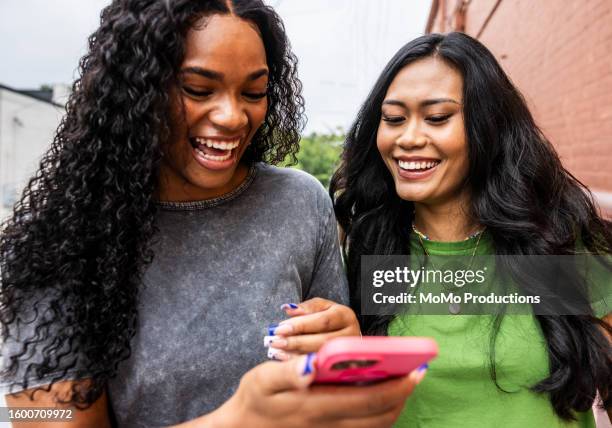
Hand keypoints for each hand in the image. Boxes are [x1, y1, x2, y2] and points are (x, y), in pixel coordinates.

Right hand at [210, 353, 425, 427]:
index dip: (396, 386)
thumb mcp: (262, 379)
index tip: (415, 370)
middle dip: (404, 394)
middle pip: (380, 415)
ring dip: (396, 404)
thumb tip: (312, 364)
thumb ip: (288, 372)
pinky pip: (365, 427)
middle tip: (418, 371)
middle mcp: (329, 423)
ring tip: (405, 380)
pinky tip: (382, 393)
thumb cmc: (255, 399)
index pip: (367, 400)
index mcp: (317, 407)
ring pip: (376, 424)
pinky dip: (381, 413)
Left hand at [266, 298, 360, 358]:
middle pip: (322, 340)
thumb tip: (288, 308)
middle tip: (275, 342)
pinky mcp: (341, 367)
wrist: (343, 332)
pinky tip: (284, 359)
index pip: (322, 321)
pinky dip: (299, 363)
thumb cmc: (328, 317)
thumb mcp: (320, 307)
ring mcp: (347, 353)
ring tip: (276, 350)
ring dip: (295, 354)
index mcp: (345, 316)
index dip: (300, 325)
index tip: (280, 328)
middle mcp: (351, 335)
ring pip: (320, 356)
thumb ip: (306, 308)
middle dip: (296, 341)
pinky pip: (318, 367)